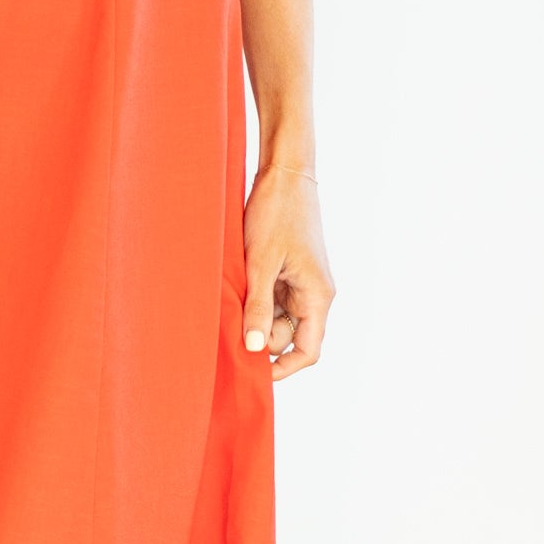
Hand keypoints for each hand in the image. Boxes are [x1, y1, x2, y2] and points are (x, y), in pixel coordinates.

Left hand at [243, 167, 333, 381]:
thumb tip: (254, 348)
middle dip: (260, 340)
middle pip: (289, 338)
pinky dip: (253, 302)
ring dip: (254, 319)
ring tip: (227, 307)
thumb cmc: (277, 213)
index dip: (282, 368)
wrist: (284, 174)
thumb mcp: (260, 263)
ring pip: (277, 320)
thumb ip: (258, 308)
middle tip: (225, 334)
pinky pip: (272, 300)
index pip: (308, 351)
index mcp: (318, 296)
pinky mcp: (288, 272)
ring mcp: (301, 283)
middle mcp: (314, 294)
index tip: (251, 369)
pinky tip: (234, 292)